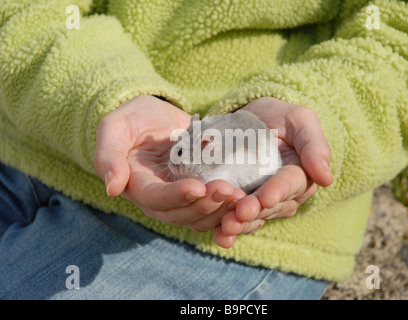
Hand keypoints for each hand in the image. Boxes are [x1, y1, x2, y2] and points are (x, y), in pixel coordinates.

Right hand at [93, 95, 239, 228]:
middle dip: (205, 205)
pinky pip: (212, 207)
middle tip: (229, 191)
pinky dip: (227, 207)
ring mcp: (180, 197)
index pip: (154, 198)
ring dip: (220, 211)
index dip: (175, 197)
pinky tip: (245, 197)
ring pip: (199, 216)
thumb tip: (112, 187)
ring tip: (241, 197)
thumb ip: (108, 154)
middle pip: (180, 213)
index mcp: (137, 185)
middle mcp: (158, 198)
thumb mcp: (115, 126)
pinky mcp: (199, 191)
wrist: (159, 116)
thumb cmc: (135, 118)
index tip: (197, 188)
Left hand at [214, 97, 332, 246]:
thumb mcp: (300, 120)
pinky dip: (226, 228)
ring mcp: (262, 203)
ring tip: (226, 228)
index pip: (289, 184)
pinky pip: (236, 219)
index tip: (265, 198)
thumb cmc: (280, 118)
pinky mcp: (241, 206)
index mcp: (299, 175)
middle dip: (254, 211)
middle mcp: (283, 195)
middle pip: (269, 206)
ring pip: (253, 218)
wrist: (252, 118)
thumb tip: (326, 178)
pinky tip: (219, 236)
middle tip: (238, 215)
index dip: (277, 191)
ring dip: (239, 225)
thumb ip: (314, 145)